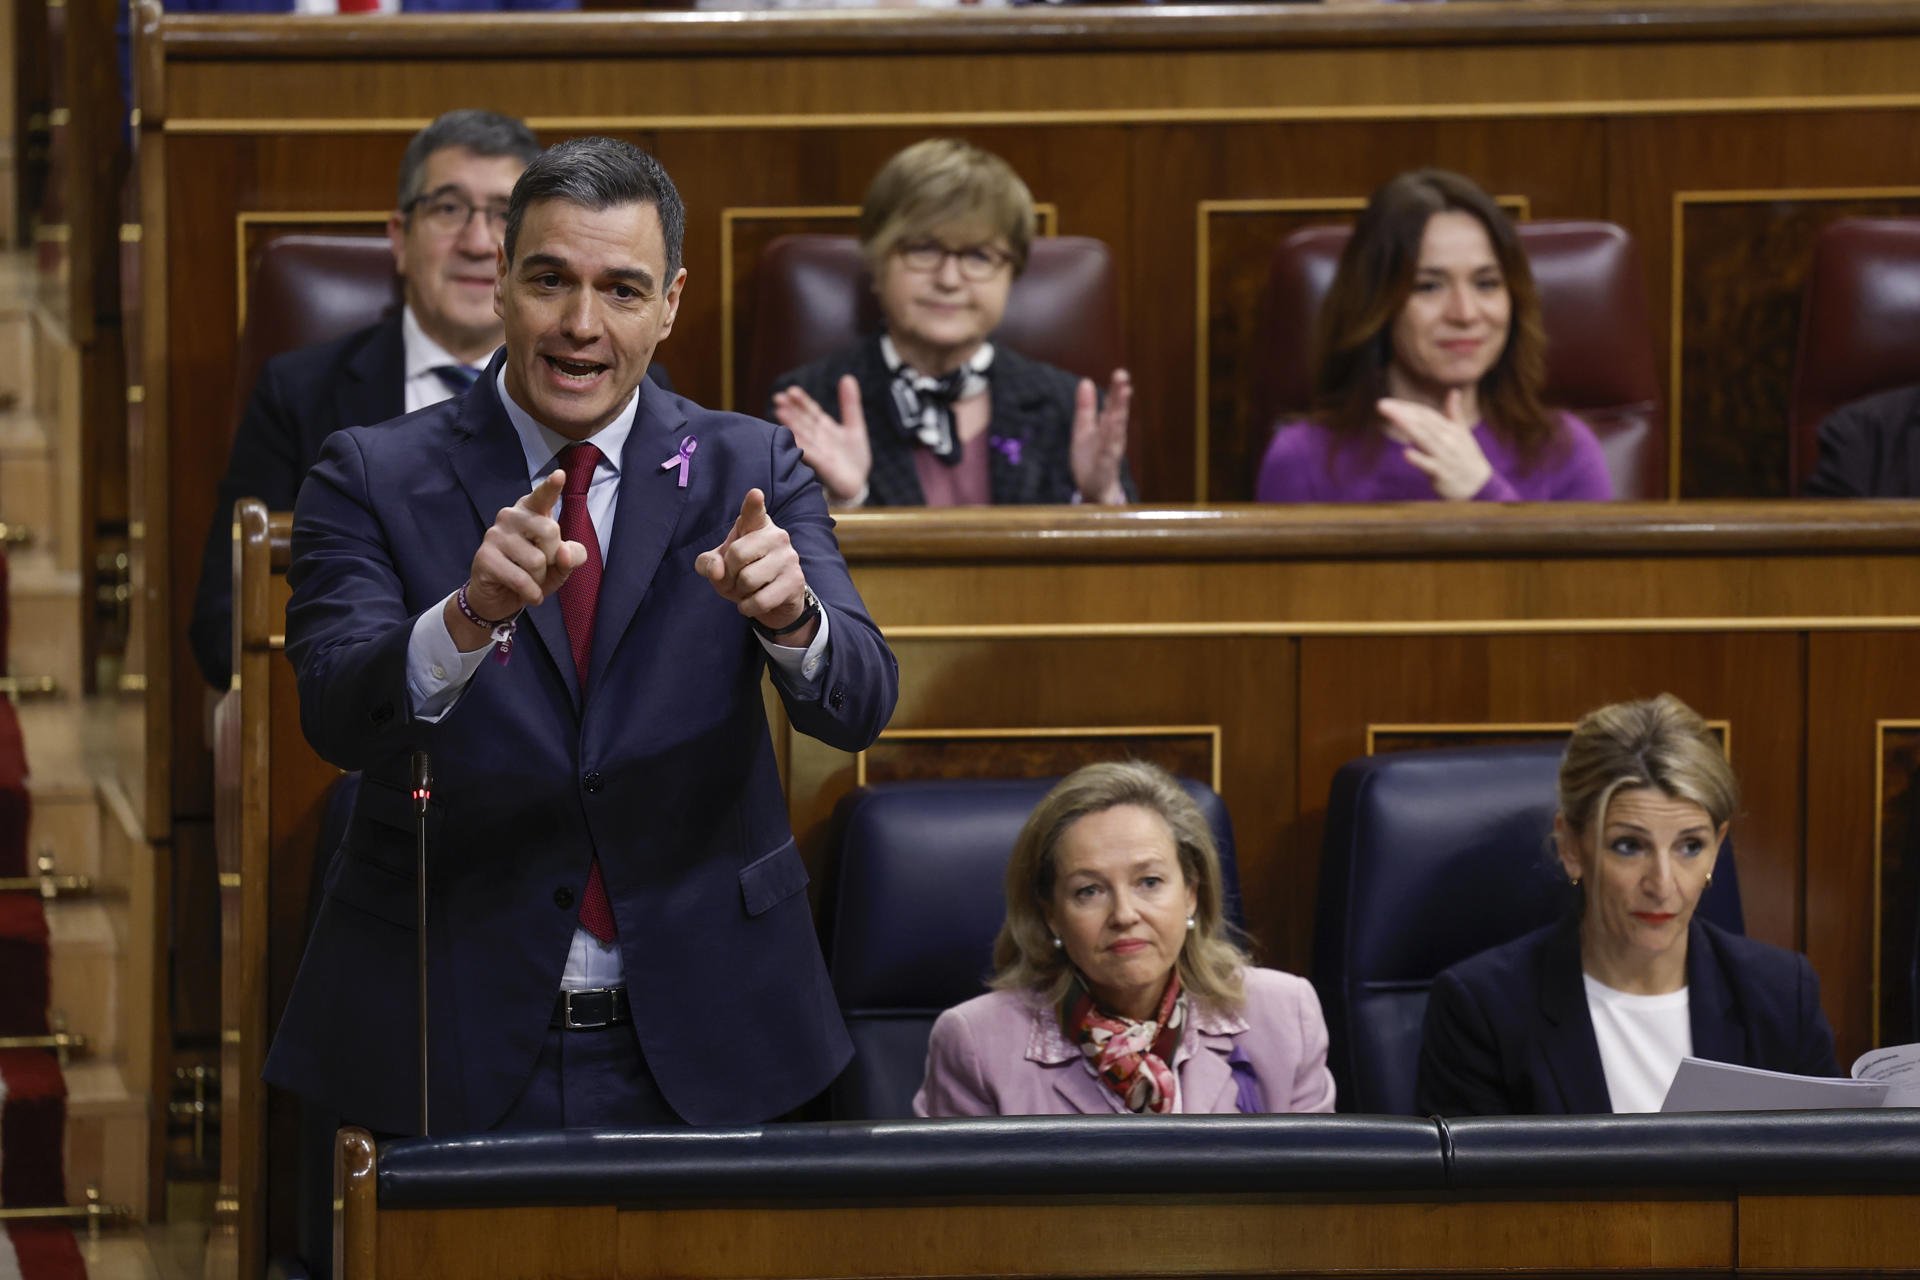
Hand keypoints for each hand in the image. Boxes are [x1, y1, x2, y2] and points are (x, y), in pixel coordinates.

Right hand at [448, 469, 587, 650]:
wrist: (499, 597)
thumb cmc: (532, 574)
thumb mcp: (560, 565)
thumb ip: (572, 556)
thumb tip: (565, 553)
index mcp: (531, 511)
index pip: (542, 496)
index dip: (551, 487)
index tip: (560, 475)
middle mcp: (510, 516)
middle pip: (550, 531)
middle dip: (553, 557)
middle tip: (540, 566)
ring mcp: (494, 535)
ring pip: (536, 560)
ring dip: (539, 579)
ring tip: (529, 579)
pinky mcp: (484, 557)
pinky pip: (522, 579)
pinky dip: (531, 593)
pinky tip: (527, 594)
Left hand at [694, 488, 816, 644]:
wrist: (775, 600)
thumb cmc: (744, 573)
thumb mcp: (719, 567)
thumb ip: (707, 564)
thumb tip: (718, 571)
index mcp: (756, 525)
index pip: (753, 512)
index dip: (753, 504)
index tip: (755, 495)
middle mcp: (776, 536)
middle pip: (736, 555)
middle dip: (728, 575)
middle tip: (736, 579)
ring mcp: (789, 557)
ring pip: (748, 579)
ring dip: (740, 593)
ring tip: (747, 590)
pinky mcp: (795, 581)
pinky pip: (760, 600)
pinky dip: (748, 607)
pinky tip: (753, 603)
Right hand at [771, 375, 872, 505]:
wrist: (858, 483)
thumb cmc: (853, 456)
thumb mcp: (855, 426)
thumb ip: (850, 404)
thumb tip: (847, 377)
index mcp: (824, 428)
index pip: (810, 411)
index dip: (801, 401)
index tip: (791, 390)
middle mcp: (817, 439)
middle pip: (803, 421)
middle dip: (791, 410)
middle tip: (778, 398)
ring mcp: (819, 452)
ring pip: (803, 435)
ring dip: (792, 424)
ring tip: (780, 412)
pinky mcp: (823, 467)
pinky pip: (811, 454)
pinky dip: (802, 446)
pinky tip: (793, 437)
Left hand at [1070, 368, 1130, 504]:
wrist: (1094, 490)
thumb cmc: (1091, 459)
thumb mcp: (1083, 430)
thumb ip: (1086, 408)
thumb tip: (1086, 380)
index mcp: (1108, 426)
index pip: (1113, 405)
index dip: (1116, 390)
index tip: (1120, 373)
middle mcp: (1113, 437)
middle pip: (1117, 414)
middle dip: (1120, 396)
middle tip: (1123, 376)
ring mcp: (1111, 452)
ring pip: (1116, 430)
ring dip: (1119, 413)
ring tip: (1123, 396)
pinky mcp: (1105, 467)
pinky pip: (1108, 452)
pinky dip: (1110, 441)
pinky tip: (1112, 429)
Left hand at [1377, 389, 1492, 500]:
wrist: (1479, 484)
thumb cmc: (1467, 457)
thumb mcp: (1462, 433)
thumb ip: (1454, 413)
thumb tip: (1454, 392)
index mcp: (1449, 428)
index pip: (1425, 414)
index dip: (1407, 407)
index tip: (1387, 403)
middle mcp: (1447, 439)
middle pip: (1422, 422)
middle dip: (1402, 413)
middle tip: (1381, 405)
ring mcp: (1445, 455)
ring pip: (1425, 439)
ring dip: (1408, 427)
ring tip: (1392, 417)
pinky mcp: (1443, 473)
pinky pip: (1430, 465)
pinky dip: (1419, 459)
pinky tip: (1406, 453)